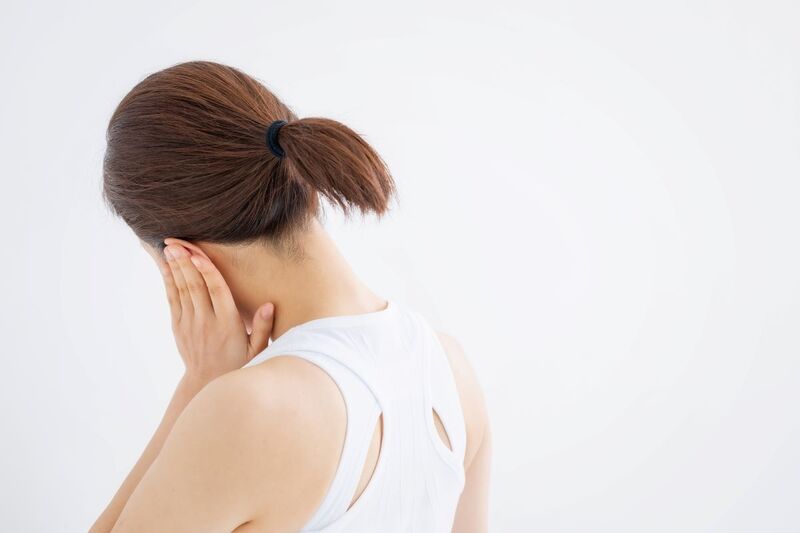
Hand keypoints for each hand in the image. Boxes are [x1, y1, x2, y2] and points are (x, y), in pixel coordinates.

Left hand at [141, 238, 273, 381]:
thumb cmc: (238, 364)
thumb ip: (263, 327)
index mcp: (228, 324)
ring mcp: (190, 324)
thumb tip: (269, 305)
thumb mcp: (257, 350)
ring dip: (175, 268)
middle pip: (195, 287)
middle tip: (176, 242)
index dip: (206, 272)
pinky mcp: (179, 326)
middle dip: (185, 263)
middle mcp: (206, 322)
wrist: (206, 383)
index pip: (216, 292)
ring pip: (182, 290)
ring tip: (168, 247)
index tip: (197, 255)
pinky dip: (169, 282)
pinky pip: (173, 300)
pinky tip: (166, 267)